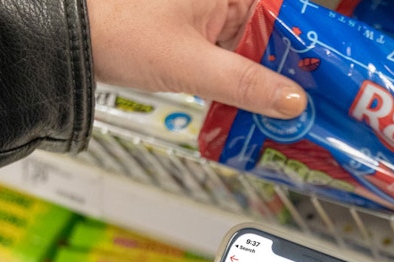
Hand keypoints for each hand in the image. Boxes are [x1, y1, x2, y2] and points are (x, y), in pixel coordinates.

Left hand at [86, 0, 306, 118]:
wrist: (67, 39)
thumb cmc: (116, 29)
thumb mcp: (191, 64)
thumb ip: (246, 85)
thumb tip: (291, 100)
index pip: (286, 15)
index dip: (308, 46)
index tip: (327, 78)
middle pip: (272, 34)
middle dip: (287, 71)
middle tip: (309, 106)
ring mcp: (205, 16)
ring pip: (250, 50)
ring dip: (263, 82)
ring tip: (283, 114)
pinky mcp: (191, 36)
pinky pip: (228, 59)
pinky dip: (238, 83)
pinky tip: (249, 108)